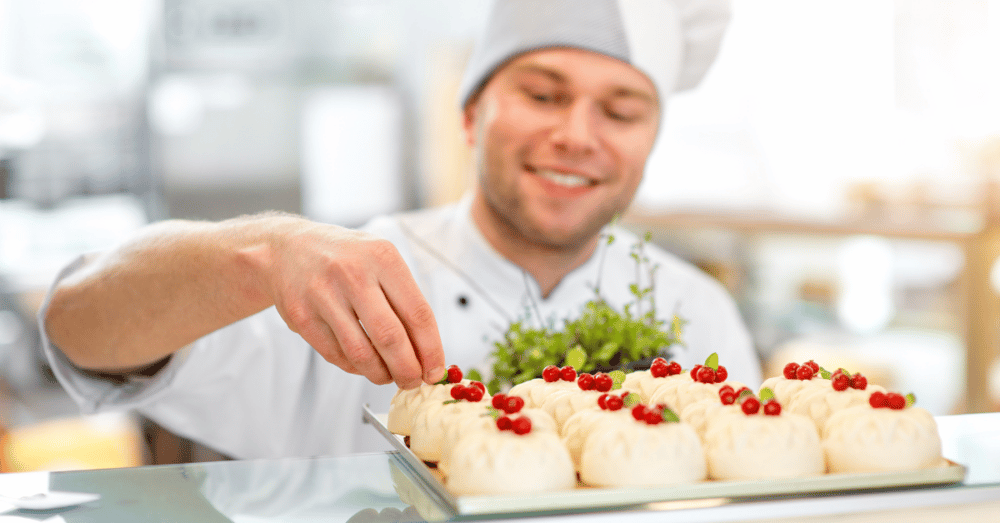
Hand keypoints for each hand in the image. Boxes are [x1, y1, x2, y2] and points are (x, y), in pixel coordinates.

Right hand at [242, 219, 444, 388]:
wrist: (287, 249)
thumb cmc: (345, 258)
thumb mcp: (380, 262)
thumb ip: (404, 300)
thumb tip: (428, 352)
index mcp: (382, 257)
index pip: (418, 313)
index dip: (431, 349)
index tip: (435, 370)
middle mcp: (353, 273)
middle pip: (391, 338)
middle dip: (407, 370)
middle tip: (413, 382)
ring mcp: (323, 294)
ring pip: (361, 353)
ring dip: (380, 374)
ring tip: (388, 376)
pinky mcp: (301, 315)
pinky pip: (336, 355)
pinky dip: (355, 368)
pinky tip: (362, 364)